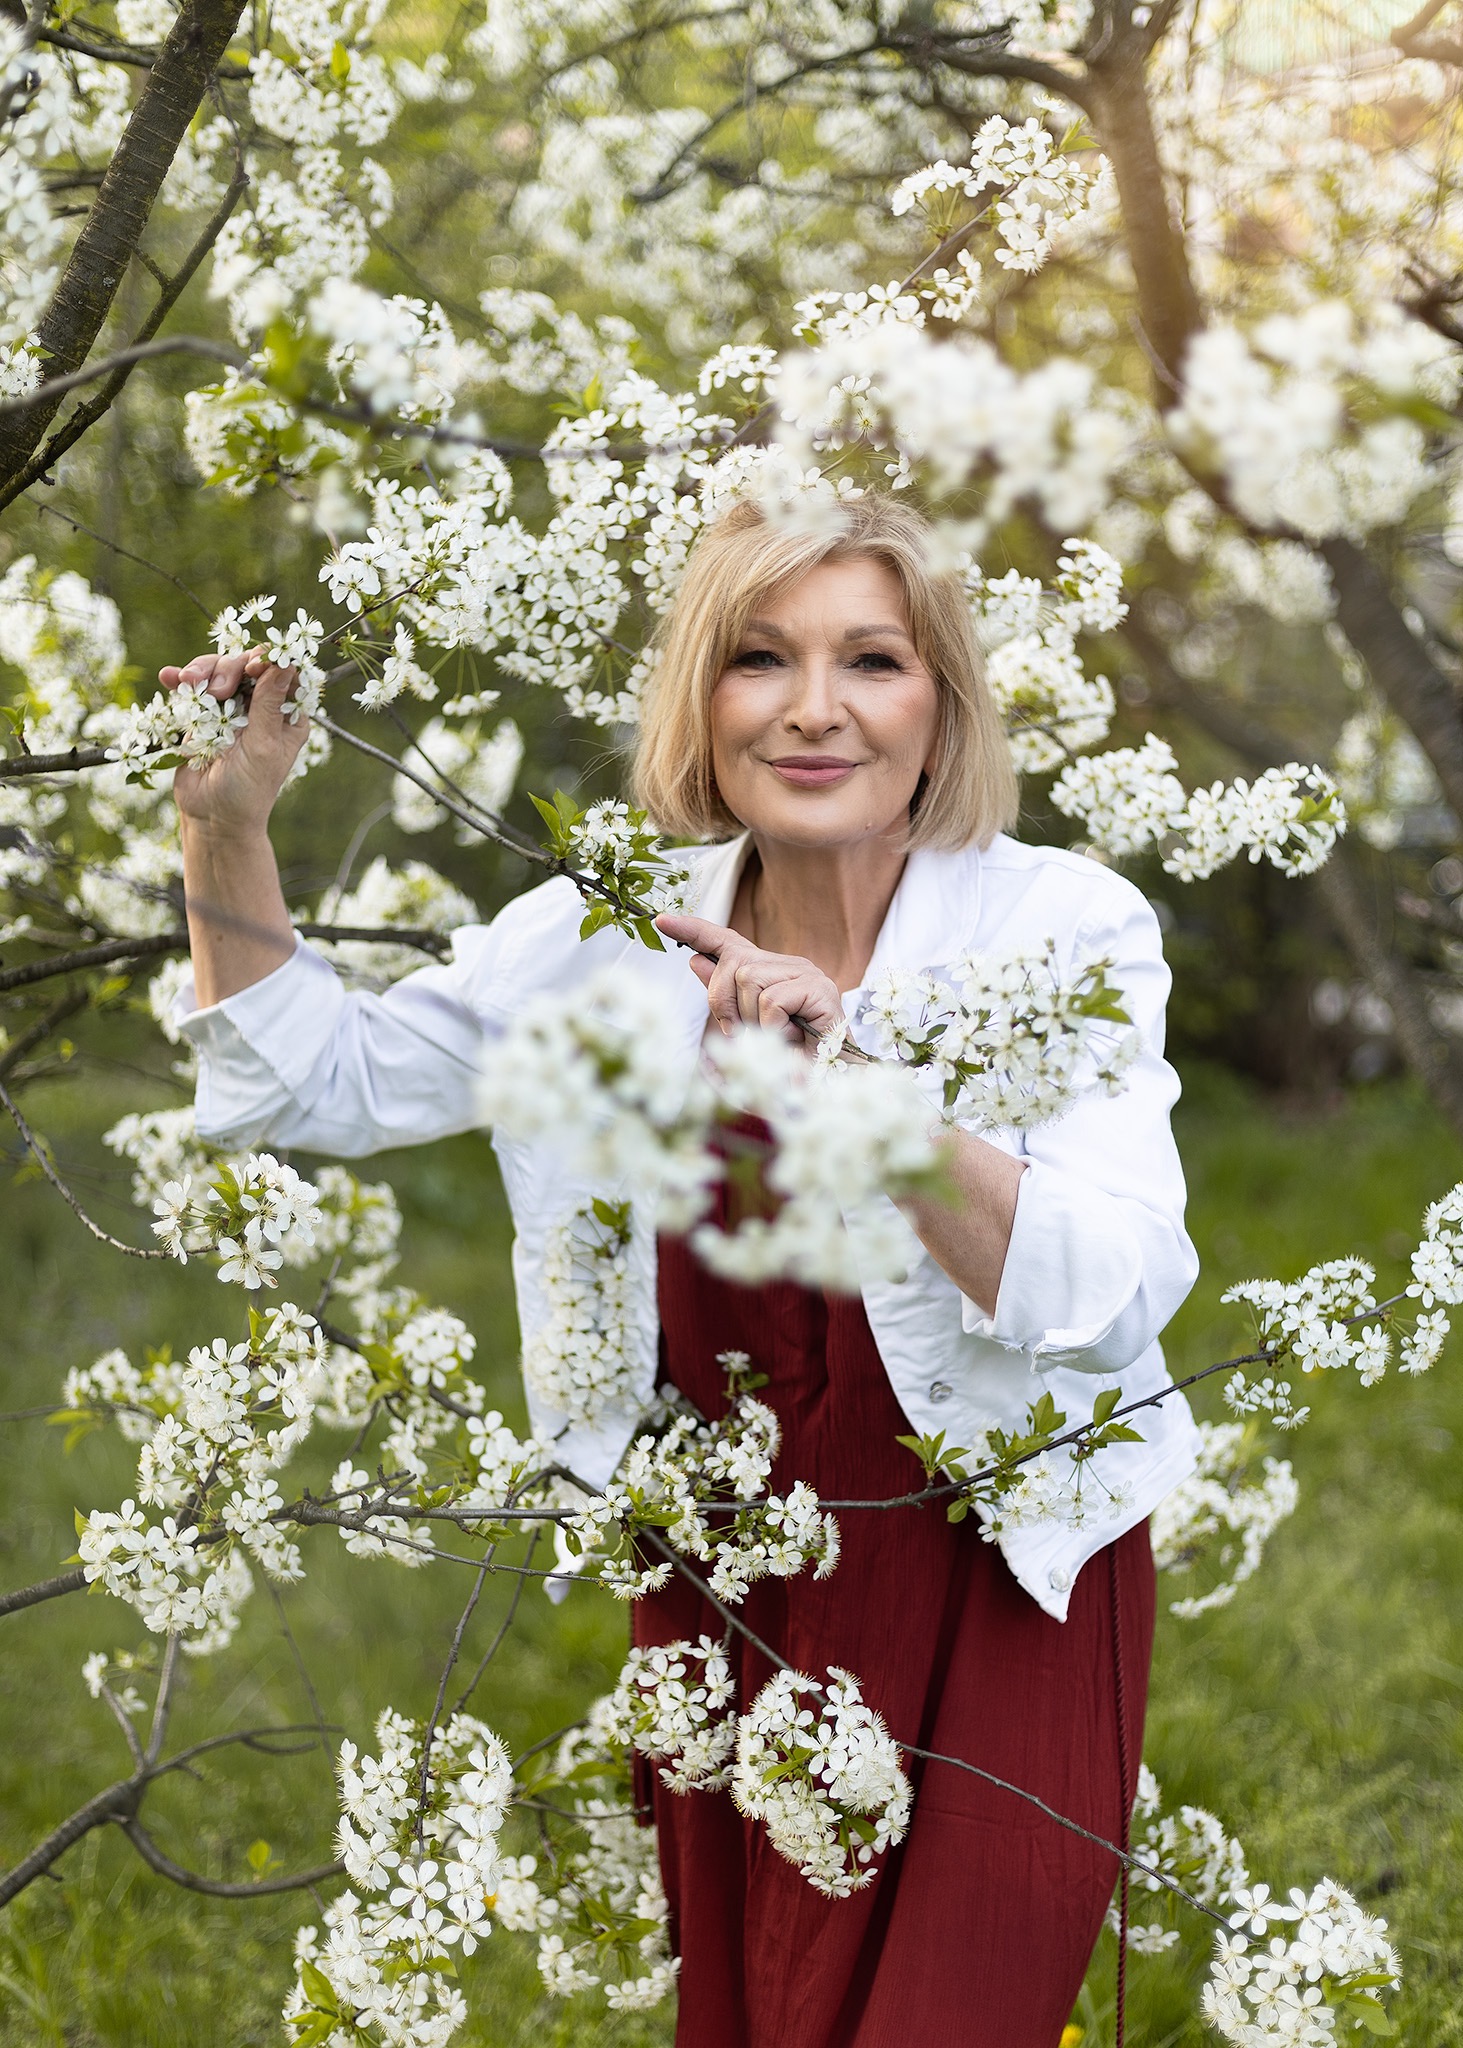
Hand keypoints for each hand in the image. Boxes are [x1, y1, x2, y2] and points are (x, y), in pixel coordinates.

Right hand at [158, 649, 307, 837]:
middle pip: (247, 664)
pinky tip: (169, 678)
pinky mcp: (202, 714)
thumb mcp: (263, 747)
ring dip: (202, 671)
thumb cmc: (247, 790)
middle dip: (229, 668)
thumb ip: (270, 704)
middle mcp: (260, 707)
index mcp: (286, 715)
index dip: (270, 660)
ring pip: (217, 669)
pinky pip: (192, 688)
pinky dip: (180, 679)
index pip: (284, 672)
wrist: (211, 817)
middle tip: (218, 691)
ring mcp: (229, 708)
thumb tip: (286, 663)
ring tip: (189, 685)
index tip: (253, 666)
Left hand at [655, 913, 845, 1046]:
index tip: (660, 921)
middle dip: (724, 1002)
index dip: (694, 929)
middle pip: (733, 962)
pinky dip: (771, 1027)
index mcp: (771, 971)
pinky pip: (771, 1001)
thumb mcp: (747, 1028)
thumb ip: (723, 996)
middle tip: (741, 1033)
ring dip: (752, 1018)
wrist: (830, 1087)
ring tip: (775, 1038)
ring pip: (749, 979)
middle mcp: (790, 965)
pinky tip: (789, 1039)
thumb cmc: (789, 1061)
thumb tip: (694, 960)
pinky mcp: (820, 989)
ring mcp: (807, 974)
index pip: (728, 941)